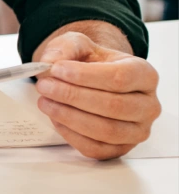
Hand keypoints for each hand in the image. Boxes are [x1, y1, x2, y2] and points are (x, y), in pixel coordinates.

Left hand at [34, 31, 160, 159]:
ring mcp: (137, 130)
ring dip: (70, 117)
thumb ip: (66, 48)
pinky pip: (96, 148)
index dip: (85, 76)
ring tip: (45, 101)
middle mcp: (148, 105)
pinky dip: (71, 135)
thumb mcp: (79, 44)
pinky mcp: (121, 148)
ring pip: (106, 130)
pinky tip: (55, 118)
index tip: (56, 69)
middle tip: (45, 86)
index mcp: (145, 75)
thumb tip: (50, 63)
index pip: (120, 78)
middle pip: (114, 106)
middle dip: (73, 96)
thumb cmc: (90, 63)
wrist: (92, 80)